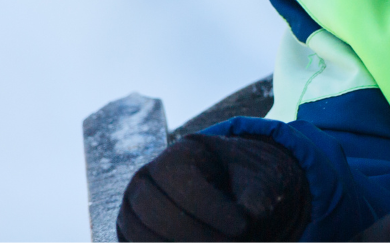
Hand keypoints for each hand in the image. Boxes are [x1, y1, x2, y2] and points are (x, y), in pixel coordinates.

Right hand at [117, 133, 311, 241]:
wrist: (231, 187)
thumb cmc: (245, 179)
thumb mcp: (260, 179)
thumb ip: (255, 197)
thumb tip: (247, 218)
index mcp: (179, 155)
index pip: (184, 185)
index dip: (213, 211)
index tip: (242, 228)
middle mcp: (146, 178)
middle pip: (156, 212)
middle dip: (194, 235)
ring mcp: (132, 205)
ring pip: (140, 233)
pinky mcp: (130, 230)